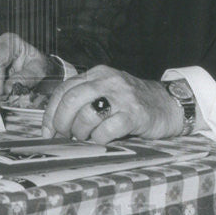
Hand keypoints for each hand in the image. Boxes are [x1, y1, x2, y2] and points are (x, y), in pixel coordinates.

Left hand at [40, 65, 182, 142]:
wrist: (167, 104)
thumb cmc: (130, 103)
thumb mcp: (105, 92)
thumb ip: (83, 100)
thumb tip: (55, 124)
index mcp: (96, 74)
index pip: (64, 90)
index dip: (51, 113)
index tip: (47, 131)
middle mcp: (107, 81)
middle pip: (71, 100)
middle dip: (62, 123)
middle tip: (64, 137)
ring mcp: (121, 96)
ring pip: (87, 115)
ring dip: (80, 132)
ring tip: (85, 138)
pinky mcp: (134, 114)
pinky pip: (107, 129)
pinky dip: (99, 139)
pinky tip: (102, 140)